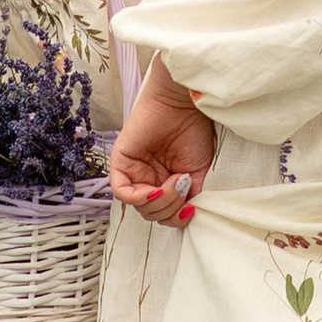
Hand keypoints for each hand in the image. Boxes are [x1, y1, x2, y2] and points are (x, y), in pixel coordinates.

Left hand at [108, 64, 215, 224]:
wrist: (185, 104)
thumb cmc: (195, 132)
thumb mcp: (200, 173)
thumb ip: (192, 198)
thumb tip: (184, 216)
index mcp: (165, 183)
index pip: (165, 215)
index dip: (177, 217)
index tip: (192, 206)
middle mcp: (149, 179)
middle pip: (152, 214)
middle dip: (170, 209)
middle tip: (184, 188)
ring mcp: (134, 171)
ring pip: (139, 207)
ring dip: (160, 202)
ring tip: (176, 182)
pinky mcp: (121, 162)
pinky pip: (121, 192)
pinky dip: (138, 198)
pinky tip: (155, 190)